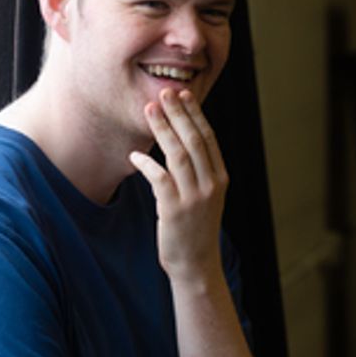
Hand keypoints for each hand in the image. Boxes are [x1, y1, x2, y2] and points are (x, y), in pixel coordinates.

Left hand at [128, 89, 228, 284]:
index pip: (208, 138)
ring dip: (163, 130)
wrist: (196, 265)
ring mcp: (194, 198)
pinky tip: (135, 155)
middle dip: (179, 113)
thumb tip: (181, 139)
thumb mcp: (205, 196)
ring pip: (179, 155)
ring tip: (149, 110)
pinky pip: (160, 179)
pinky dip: (147, 164)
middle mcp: (211, 185)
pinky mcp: (175, 211)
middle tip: (163, 92)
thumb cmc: (194, 227)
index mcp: (220, 177)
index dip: (195, 113)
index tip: (183, 93)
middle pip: (194, 140)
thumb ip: (198, 170)